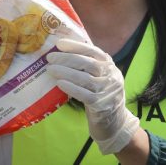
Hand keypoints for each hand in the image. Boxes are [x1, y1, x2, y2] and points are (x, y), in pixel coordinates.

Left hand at [47, 39, 139, 154]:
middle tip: (50, 58)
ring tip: (51, 70)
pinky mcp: (102, 105)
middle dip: (67, 59)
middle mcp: (111, 75)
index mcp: (109, 64)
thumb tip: (61, 52)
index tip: (59, 44)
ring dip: (66, 73)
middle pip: (89, 63)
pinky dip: (72, 88)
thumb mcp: (99, 75)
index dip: (76, 46)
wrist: (115, 121)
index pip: (93, 50)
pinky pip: (85, 95)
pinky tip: (60, 84)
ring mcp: (108, 91)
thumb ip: (86, 64)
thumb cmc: (100, 93)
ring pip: (86, 79)